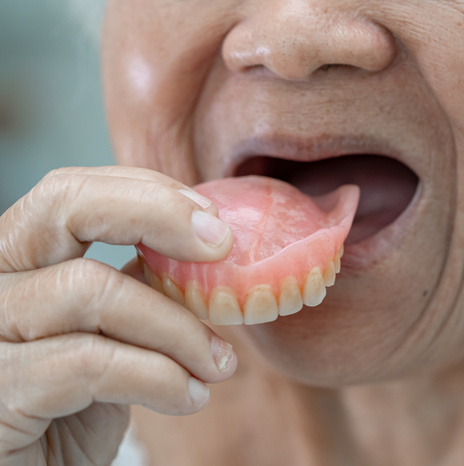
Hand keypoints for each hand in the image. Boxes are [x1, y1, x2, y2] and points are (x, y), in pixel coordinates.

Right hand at [0, 167, 236, 465]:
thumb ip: (136, 287)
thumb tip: (199, 246)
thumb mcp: (112, 336)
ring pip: (92, 290)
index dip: (148, 195)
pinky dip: (159, 376)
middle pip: (62, 207)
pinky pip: (89, 363)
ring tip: (217, 363)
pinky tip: (189, 397)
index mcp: (17, 262)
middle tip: (221, 248)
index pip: (70, 193)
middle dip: (157, 215)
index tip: (215, 227)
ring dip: (178, 328)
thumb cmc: (73, 411)